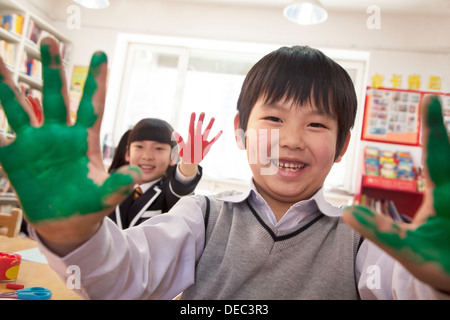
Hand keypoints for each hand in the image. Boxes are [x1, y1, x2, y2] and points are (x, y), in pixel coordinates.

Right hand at [0, 38, 140, 253]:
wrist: (65, 222)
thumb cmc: (89, 204)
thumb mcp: (106, 195)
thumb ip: (118, 184)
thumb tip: (136, 175)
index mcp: (83, 140)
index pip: (91, 105)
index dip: (96, 81)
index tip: (101, 55)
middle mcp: (58, 135)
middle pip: (55, 96)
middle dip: (52, 70)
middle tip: (49, 41)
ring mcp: (34, 143)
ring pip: (20, 107)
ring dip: (7, 86)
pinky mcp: (14, 157)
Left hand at [173, 112, 221, 164]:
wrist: (190, 162)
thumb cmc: (184, 155)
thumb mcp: (181, 149)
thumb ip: (180, 140)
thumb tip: (174, 132)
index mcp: (190, 137)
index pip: (191, 126)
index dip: (192, 120)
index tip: (193, 113)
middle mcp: (197, 137)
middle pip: (199, 127)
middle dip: (201, 120)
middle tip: (203, 113)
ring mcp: (203, 141)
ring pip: (207, 131)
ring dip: (210, 125)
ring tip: (213, 118)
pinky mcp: (207, 146)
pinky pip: (213, 140)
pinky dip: (217, 136)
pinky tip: (221, 131)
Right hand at [343, 95, 449, 292]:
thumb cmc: (443, 267)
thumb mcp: (409, 252)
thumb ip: (380, 231)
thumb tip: (348, 212)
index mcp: (446, 198)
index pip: (437, 154)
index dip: (432, 126)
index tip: (429, 100)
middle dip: (441, 128)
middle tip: (433, 101)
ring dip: (444, 141)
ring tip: (434, 120)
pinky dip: (444, 155)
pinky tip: (440, 154)